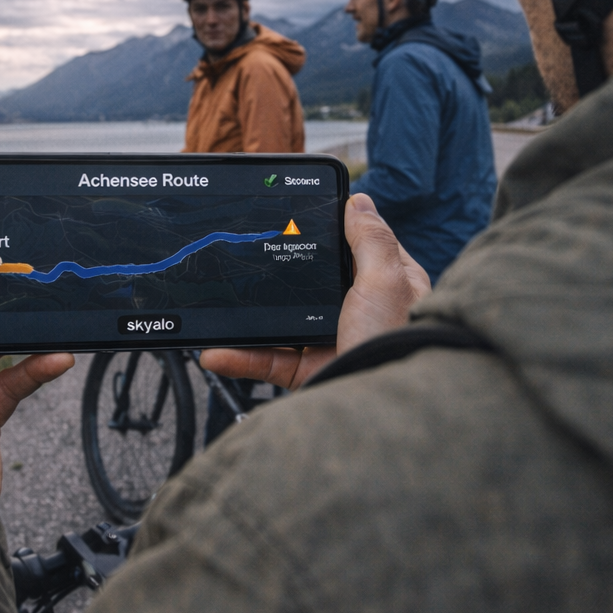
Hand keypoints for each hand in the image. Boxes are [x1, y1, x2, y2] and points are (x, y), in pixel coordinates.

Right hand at [201, 192, 429, 389]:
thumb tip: (359, 202)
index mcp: (387, 285)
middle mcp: (360, 312)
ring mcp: (332, 342)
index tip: (297, 217)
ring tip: (219, 307)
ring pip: (283, 322)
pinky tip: (217, 352)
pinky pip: (268, 360)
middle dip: (278, 276)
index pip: (358, 248)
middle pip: (312, 283)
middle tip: (245, 258)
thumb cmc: (394, 342)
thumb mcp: (386, 280)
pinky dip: (240, 357)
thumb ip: (370, 239)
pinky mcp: (309, 371)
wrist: (379, 411)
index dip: (332, 232)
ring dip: (248, 320)